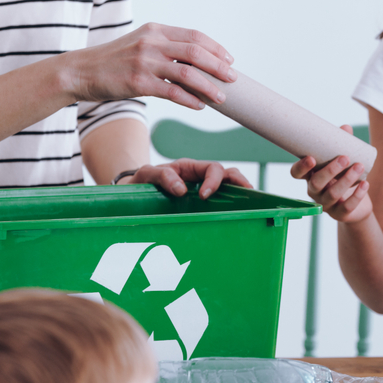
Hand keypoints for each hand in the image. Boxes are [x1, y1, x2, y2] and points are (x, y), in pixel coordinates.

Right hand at [77, 23, 236, 109]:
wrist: (80, 71)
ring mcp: (145, 62)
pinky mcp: (138, 83)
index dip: (216, 48)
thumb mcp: (139, 44)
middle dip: (219, 66)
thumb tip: (193, 63)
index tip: (229, 60)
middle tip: (233, 78)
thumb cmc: (113, 61)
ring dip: (209, 86)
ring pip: (188, 73)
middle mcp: (152, 43)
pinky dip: (190, 100)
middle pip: (196, 52)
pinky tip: (200, 106)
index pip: (194, 35)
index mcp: (155, 30)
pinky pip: (172, 92)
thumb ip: (163, 48)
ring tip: (221, 96)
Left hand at [123, 158, 252, 197]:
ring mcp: (201, 191)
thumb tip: (182, 189)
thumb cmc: (140, 183)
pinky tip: (238, 215)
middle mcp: (199, 178)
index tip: (205, 196)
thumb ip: (162, 176)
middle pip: (227, 174)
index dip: (214, 180)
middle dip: (239, 181)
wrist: (131, 195)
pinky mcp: (200, 205)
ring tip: (251, 202)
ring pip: (228, 187)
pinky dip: (231, 205)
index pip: (212, 168)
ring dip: (240, 191)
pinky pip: (220, 202)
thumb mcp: (146, 174)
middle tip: (246, 193)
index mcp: (189, 168)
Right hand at [290, 126, 372, 222]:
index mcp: (310, 176)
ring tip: (359, 166)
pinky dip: (357, 195)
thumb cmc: (344, 178)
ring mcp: (326, 204)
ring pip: (333, 194)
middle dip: (330, 170)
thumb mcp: (341, 162)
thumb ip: (342, 145)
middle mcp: (314, 191)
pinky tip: (365, 184)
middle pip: (316, 183)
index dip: (301, 167)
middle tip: (345, 158)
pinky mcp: (340, 214)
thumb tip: (346, 128)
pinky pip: (347, 206)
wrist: (357, 205)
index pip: (296, 174)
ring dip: (346, 179)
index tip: (311, 158)